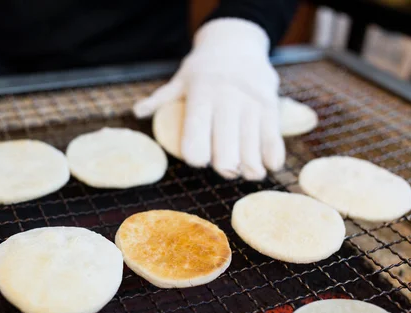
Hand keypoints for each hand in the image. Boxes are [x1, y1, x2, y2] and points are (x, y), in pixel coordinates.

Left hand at [133, 18, 283, 180]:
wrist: (237, 42)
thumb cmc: (203, 68)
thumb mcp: (180, 79)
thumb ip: (160, 99)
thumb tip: (136, 112)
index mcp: (200, 95)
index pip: (196, 136)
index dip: (196, 156)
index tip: (198, 159)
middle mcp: (226, 100)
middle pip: (225, 150)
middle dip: (225, 167)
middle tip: (226, 169)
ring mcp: (251, 103)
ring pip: (251, 149)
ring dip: (250, 168)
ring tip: (247, 172)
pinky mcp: (271, 106)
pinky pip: (273, 140)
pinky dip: (272, 158)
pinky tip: (268, 164)